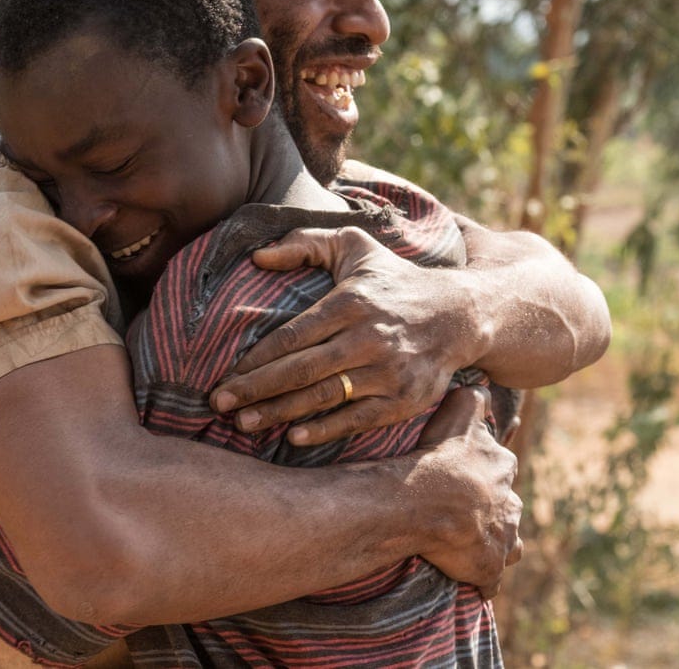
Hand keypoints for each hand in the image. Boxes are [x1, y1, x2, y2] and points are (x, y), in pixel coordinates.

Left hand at [211, 226, 487, 445]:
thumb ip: (305, 242)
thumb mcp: (355, 246)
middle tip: (218, 404)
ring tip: (244, 424)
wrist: (459, 314)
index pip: (293, 335)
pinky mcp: (404, 398)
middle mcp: (369, 337)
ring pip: (324, 397)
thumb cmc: (395, 280)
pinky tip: (293, 437)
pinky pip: (357, 419)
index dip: (255, 358)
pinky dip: (324, 430)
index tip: (224, 375)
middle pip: (301, 370)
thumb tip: (257, 256)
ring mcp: (388, 371)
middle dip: (255, 390)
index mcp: (351, 302)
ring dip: (279, 413)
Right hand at [411, 386, 523, 598]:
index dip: (484, 470)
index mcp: (503, 467)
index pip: (501, 466)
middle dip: (493, 509)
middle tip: (466, 511)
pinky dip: (484, 579)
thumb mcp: (458, 413)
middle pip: (507, 506)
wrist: (426, 502)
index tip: (466, 474)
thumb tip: (484, 387)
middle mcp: (509, 503)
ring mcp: (502, 538)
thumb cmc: (438, 457)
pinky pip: (490, 578)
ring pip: (509, 542)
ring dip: (497, 543)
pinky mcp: (489, 567)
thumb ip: (474, 398)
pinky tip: (473, 580)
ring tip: (475, 545)